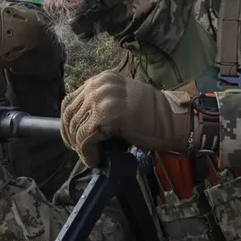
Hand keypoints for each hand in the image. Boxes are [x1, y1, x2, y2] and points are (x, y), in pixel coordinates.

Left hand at [60, 71, 191, 167]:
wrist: (172, 120)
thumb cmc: (152, 115)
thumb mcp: (122, 100)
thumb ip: (102, 104)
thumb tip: (83, 124)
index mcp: (102, 79)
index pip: (70, 100)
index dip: (67, 122)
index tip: (72, 137)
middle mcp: (99, 86)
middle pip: (69, 114)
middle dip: (71, 136)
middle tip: (79, 150)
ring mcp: (101, 99)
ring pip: (75, 128)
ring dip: (79, 147)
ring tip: (90, 157)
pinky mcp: (105, 117)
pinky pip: (85, 139)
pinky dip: (87, 153)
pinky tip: (95, 160)